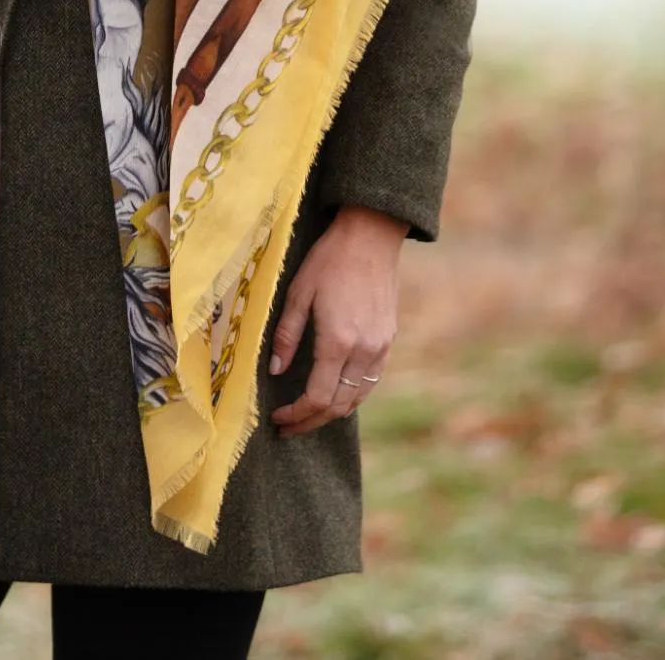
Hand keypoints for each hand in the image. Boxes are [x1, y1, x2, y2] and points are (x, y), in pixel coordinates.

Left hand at [268, 205, 406, 437]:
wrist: (371, 237)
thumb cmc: (329, 260)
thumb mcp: (298, 292)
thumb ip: (286, 334)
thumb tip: (275, 371)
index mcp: (338, 340)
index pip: (318, 397)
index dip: (297, 414)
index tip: (278, 418)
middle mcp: (364, 350)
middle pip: (339, 406)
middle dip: (312, 421)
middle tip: (288, 426)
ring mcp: (381, 347)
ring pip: (357, 397)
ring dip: (332, 412)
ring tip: (307, 416)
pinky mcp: (388, 340)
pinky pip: (370, 381)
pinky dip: (351, 395)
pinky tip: (334, 393)